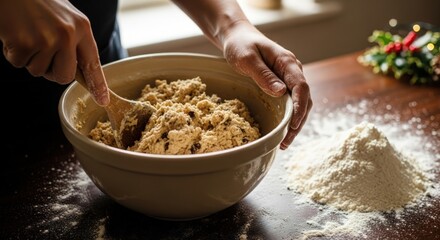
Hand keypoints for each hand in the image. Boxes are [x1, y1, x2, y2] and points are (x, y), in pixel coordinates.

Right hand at [0, 0, 108, 105]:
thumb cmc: (38, 2)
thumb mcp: (66, 17)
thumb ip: (75, 41)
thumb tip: (80, 70)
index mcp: (81, 27)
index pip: (92, 63)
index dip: (98, 84)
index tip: (103, 100)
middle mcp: (67, 34)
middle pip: (64, 77)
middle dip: (53, 72)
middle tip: (43, 52)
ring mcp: (46, 39)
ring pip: (39, 72)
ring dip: (30, 59)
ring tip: (28, 35)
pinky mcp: (24, 43)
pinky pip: (19, 64)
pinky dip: (13, 53)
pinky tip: (14, 34)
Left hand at [222, 21, 312, 148]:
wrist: (238, 37)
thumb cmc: (241, 46)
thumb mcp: (247, 59)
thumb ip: (263, 75)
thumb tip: (281, 92)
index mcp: (287, 63)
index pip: (301, 87)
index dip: (299, 107)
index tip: (293, 125)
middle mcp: (292, 71)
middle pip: (304, 99)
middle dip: (298, 122)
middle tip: (285, 142)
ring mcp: (288, 78)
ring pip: (299, 103)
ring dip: (295, 123)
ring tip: (284, 142)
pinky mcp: (282, 84)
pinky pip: (290, 102)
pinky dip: (288, 117)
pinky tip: (281, 130)